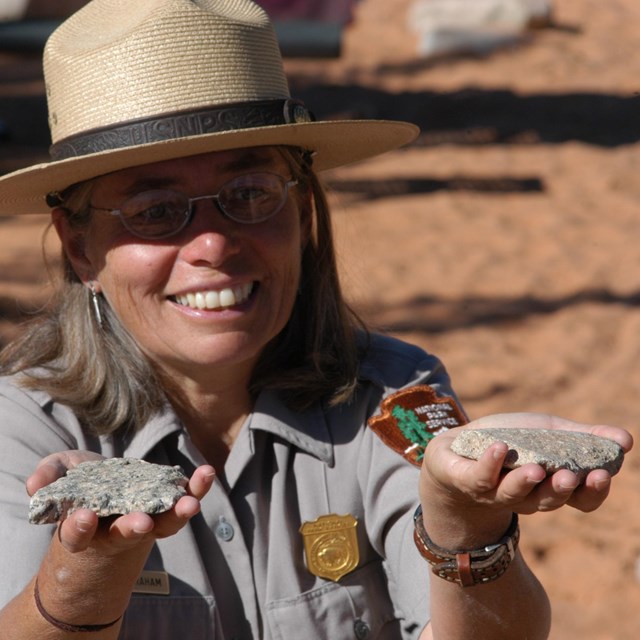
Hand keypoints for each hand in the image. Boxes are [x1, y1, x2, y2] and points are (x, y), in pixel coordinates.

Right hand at [27, 451, 214, 553]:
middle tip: (140, 523)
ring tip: (189, 504)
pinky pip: (183, 500)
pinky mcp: (166, 505)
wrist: (107, 489)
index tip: (81, 519)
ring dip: (176, 514)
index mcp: (84, 528)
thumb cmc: (78, 485)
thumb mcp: (59, 476)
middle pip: (126, 534)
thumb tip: (35, 485)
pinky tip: (206, 473)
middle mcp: (116, 530)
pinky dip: (196, 489)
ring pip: (163, 524)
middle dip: (133, 528)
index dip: (79, 528)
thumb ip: (47, 477)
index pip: (79, 534)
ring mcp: (146, 519)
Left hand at [420, 413, 632, 540]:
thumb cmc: (509, 442)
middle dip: (561, 489)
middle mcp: (525, 496)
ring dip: (525, 482)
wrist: (455, 450)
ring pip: (514, 495)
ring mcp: (494, 492)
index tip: (602, 474)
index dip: (592, 492)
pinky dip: (489, 464)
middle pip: (548, 500)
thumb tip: (627, 440)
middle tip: (571, 475)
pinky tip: (498, 448)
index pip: (579, 500)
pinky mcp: (466, 481)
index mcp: (549, 486)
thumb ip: (585, 436)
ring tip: (536, 468)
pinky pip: (479, 478)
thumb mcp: (549, 433)